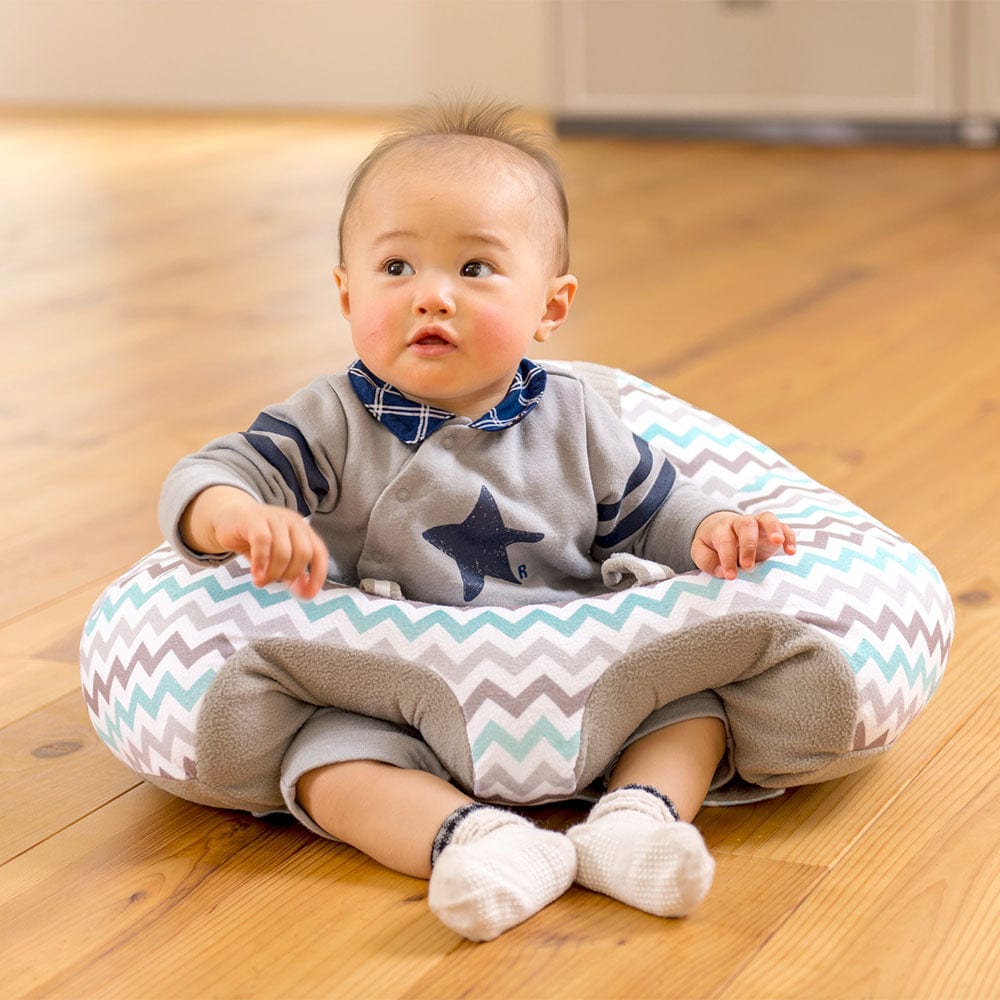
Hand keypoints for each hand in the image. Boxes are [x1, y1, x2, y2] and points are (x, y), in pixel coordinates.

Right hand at [182, 486, 329, 599]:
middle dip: (290, 574)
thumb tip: (306, 593)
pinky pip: (262, 542)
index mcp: (303, 530)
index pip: (319, 553)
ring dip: (273, 573)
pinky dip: (260, 562)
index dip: (317, 576)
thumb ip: (293, 572)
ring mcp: (274, 518)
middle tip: (273, 582)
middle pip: (303, 553)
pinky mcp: (253, 519)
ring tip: (260, 581)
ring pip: (283, 551)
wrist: (229, 517)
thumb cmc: (257, 541)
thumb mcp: (277, 557)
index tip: (306, 596)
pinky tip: (254, 572)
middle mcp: (293, 522)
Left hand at [691, 511, 795, 580]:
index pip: (725, 541)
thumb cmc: (712, 546)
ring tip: (778, 542)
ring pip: (767, 518)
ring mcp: (759, 524)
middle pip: (746, 525)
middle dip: (748, 545)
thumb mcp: (701, 553)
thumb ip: (708, 562)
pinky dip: (789, 537)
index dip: (727, 558)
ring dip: (773, 529)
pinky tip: (791, 552)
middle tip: (747, 566)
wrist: (722, 530)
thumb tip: (722, 572)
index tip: (730, 576)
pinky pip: (784, 527)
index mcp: (721, 528)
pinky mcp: (773, 530)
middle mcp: (741, 523)